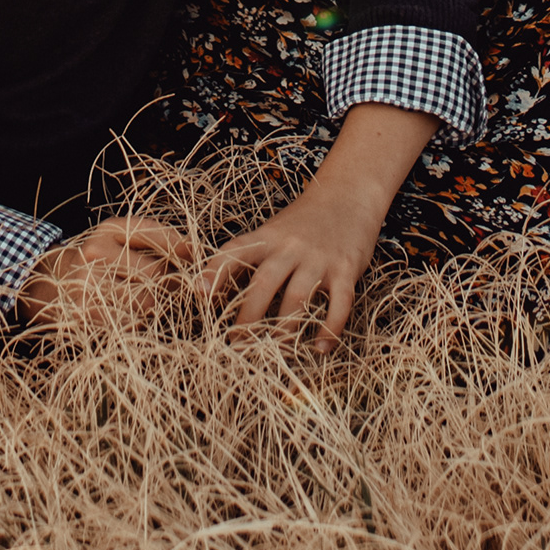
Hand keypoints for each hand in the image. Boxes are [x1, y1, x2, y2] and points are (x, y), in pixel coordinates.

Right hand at [19, 217, 195, 325]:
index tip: (192, 256)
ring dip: (151, 307)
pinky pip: (129, 324)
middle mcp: (95, 254)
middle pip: (156, 274)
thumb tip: (193, 249)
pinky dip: (135, 324)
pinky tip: (124, 316)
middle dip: (167, 283)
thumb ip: (157, 238)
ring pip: (146, 303)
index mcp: (108, 231)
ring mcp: (88, 286)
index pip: (158, 236)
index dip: (180, 247)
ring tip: (139, 301)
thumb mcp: (120, 237)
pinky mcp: (85, 316)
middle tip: (162, 287)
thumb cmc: (96, 261)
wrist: (47, 286)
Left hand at [200, 188, 387, 346]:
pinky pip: (339, 304)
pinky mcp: (346, 270)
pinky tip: (322, 348)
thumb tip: (216, 289)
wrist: (349, 194)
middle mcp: (291, 246)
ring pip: (298, 299)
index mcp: (268, 236)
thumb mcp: (274, 230)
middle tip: (236, 345)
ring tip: (274, 354)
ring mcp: (319, 258)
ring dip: (284, 331)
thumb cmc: (304, 220)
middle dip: (248, 317)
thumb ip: (251, 256)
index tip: (199, 293)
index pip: (235, 252)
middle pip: (264, 283)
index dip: (215, 271)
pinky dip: (330, 329)